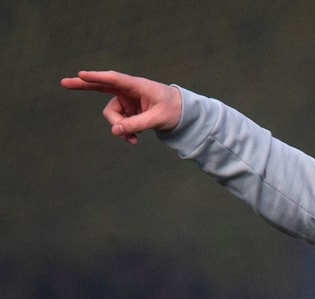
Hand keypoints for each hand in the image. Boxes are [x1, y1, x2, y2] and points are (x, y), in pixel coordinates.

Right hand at [61, 71, 182, 144]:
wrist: (183, 114)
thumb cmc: (174, 109)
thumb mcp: (158, 119)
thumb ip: (137, 124)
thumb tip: (115, 131)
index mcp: (138, 85)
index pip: (115, 79)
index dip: (98, 77)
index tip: (82, 74)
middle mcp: (129, 91)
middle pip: (102, 86)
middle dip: (84, 86)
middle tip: (63, 83)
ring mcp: (126, 101)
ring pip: (112, 115)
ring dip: (119, 127)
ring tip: (133, 139)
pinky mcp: (127, 111)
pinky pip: (118, 123)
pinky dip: (124, 132)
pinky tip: (134, 140)